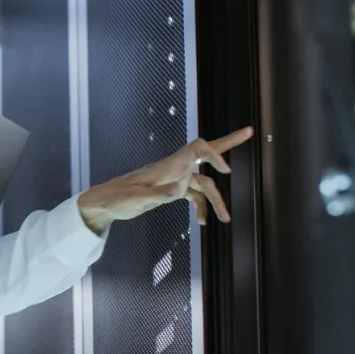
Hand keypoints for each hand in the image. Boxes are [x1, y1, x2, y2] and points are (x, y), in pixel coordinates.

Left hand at [76, 127, 253, 233]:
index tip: (226, 169)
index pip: (196, 149)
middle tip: (250, 131)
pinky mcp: (171, 190)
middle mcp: (174, 168)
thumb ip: (159, 194)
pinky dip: (201, 207)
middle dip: (228, 144)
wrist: (104, 203)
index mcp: (167, 166)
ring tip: (226, 219)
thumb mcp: (137, 199)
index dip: (214, 154)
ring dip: (217, 200)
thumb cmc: (117, 199)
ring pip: (204, 184)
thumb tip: (179, 190)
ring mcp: (174, 178)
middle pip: (205, 153)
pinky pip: (194, 195)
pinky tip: (202, 222)